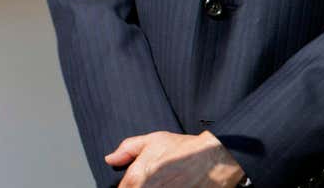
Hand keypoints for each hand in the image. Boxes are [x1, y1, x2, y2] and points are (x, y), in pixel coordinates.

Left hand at [106, 131, 244, 187]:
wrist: (213, 160)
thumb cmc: (184, 149)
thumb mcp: (152, 140)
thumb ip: (127, 150)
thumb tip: (110, 159)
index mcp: (137, 177)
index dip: (128, 186)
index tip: (139, 183)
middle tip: (156, 181)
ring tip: (167, 183)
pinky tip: (175, 187)